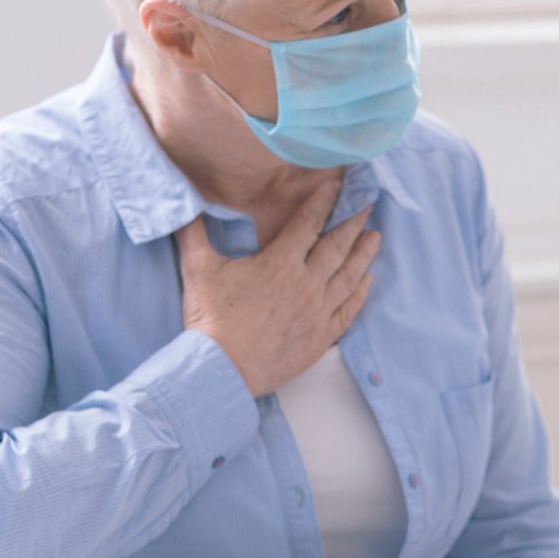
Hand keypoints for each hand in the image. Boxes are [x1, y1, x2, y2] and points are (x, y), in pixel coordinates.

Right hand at [176, 177, 377, 396]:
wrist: (222, 372)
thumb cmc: (210, 321)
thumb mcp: (198, 269)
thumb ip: (193, 232)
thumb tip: (183, 204)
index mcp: (280, 264)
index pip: (309, 223)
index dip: (324, 201)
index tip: (337, 186)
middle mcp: (306, 284)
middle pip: (337, 246)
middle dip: (354, 222)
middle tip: (368, 205)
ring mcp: (317, 312)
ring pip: (349, 276)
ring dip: (364, 255)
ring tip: (375, 237)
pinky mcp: (321, 337)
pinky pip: (348, 310)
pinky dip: (360, 293)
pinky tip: (367, 280)